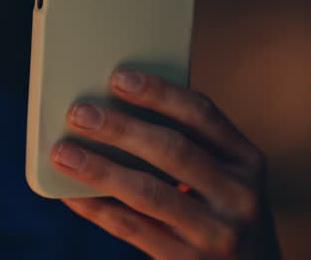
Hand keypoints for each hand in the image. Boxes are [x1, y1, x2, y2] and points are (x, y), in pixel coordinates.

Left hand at [50, 69, 280, 259]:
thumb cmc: (224, 211)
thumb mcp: (228, 176)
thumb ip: (192, 145)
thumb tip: (117, 109)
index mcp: (247, 160)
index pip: (202, 114)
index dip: (159, 92)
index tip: (118, 77)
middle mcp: (239, 194)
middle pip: (173, 150)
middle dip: (121, 128)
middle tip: (79, 113)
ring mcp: (216, 233)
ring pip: (148, 192)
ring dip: (99, 169)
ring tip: (64, 153)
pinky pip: (132, 229)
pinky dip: (97, 208)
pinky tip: (71, 195)